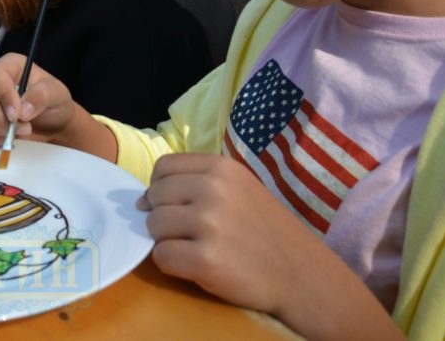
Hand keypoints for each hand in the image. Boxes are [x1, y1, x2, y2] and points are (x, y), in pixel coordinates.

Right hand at [0, 53, 78, 144]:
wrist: (54, 124)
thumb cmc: (55, 102)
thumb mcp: (57, 94)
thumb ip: (42, 96)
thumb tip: (23, 109)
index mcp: (10, 66)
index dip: (3, 95)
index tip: (16, 114)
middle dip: (1, 118)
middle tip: (25, 127)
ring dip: (2, 130)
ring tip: (24, 130)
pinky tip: (14, 136)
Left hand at [140, 154, 401, 338]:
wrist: (304, 276)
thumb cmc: (266, 232)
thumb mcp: (238, 190)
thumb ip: (195, 184)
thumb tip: (140, 201)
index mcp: (221, 168)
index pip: (163, 168)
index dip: (161, 189)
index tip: (175, 206)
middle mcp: (213, 189)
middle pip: (154, 196)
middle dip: (162, 216)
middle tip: (188, 234)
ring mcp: (209, 224)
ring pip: (153, 226)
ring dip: (165, 241)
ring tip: (194, 249)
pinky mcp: (205, 259)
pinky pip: (161, 257)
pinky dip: (171, 265)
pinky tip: (195, 267)